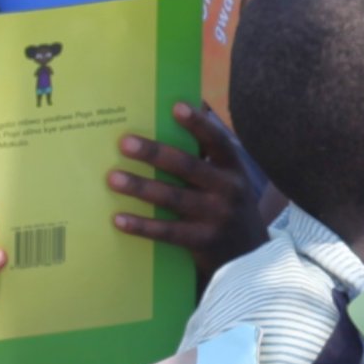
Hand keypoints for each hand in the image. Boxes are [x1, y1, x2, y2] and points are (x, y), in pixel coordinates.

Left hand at [115, 104, 272, 278]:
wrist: (250, 256)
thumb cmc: (228, 204)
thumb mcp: (228, 176)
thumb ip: (208, 149)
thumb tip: (189, 106)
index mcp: (233, 167)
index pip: (217, 141)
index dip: (198, 124)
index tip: (176, 107)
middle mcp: (228, 189)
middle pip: (188, 167)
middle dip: (155, 153)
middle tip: (124, 143)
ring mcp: (217, 217)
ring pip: (174, 198)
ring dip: (141, 187)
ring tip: (113, 178)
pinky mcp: (203, 242)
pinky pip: (168, 232)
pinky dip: (142, 225)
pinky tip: (119, 218)